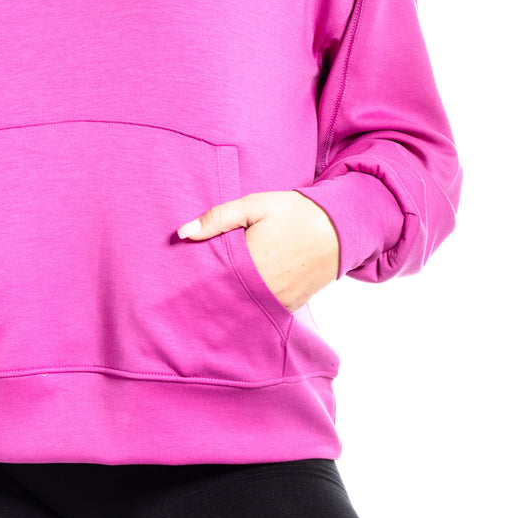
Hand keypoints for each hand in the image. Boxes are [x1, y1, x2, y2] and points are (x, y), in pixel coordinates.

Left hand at [178, 191, 338, 311]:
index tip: (177, 286)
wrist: (340, 227)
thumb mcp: (254, 206)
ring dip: (228, 304)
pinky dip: (250, 308)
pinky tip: (238, 300)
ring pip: (243, 308)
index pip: (210, 281)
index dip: (193, 283)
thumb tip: (182, 233)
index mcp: (249, 263)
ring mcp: (279, 300)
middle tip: (184, 300)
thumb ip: (217, 219)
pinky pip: (264, 311)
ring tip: (208, 301)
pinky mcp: (291, 305)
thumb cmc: (295, 212)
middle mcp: (263, 287)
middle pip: (224, 298)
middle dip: (207, 296)